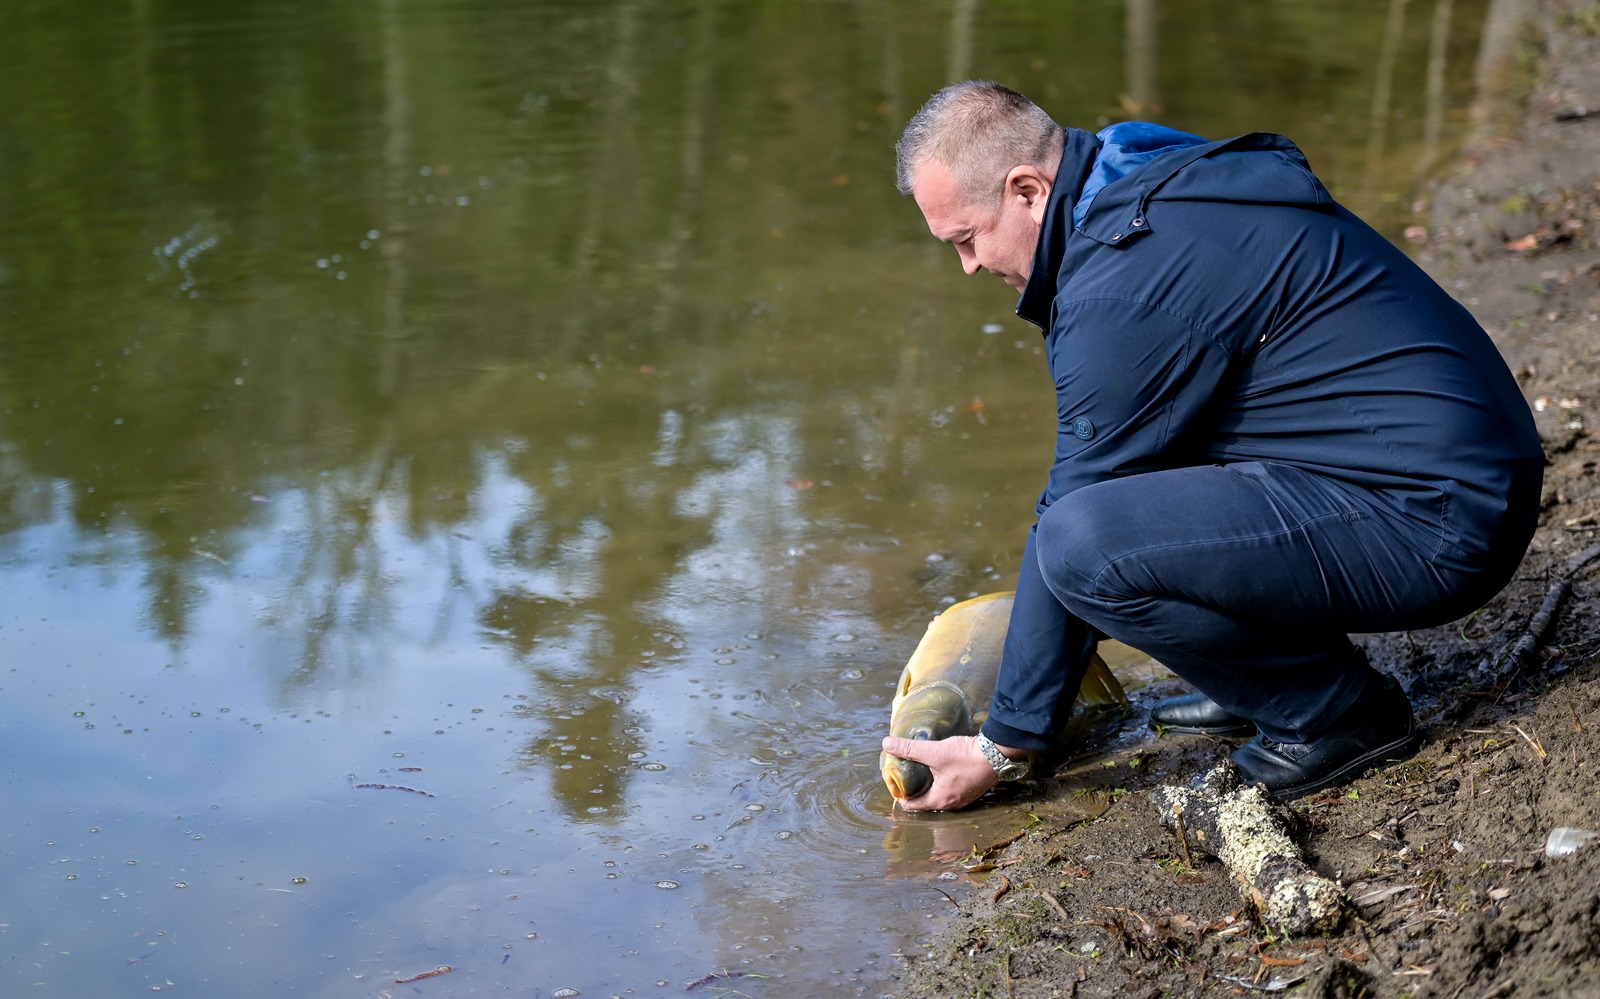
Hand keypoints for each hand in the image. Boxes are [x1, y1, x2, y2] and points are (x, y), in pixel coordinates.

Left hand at [880, 734, 1000, 810]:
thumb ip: (909, 748)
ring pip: (938, 796)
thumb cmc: (965, 757)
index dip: (900, 793)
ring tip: (921, 769)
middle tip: (905, 772)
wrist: (997, 754)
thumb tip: (887, 743)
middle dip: (914, 788)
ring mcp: (963, 799)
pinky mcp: (971, 790)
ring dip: (929, 786)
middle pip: (924, 801)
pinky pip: (950, 791)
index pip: (911, 805)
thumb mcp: (934, 751)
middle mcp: (951, 804)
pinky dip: (942, 783)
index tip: (895, 779)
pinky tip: (940, 769)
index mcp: (939, 800)